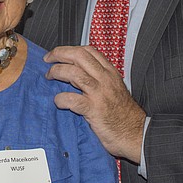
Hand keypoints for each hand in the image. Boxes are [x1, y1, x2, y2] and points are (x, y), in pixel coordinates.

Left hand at [44, 45, 145, 162]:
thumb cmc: (123, 114)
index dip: (69, 49)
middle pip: (79, 56)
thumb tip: (75, 71)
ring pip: (74, 73)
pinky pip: (72, 99)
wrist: (135, 133)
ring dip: (57, 72)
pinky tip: (58, 101)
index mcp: (110, 72)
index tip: (57, 54)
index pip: (88, 51)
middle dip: (59, 54)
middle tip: (48, 60)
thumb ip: (99, 78)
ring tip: (49, 77)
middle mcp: (105, 79)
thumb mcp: (114, 89)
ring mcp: (99, 94)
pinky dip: (61, 98)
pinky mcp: (94, 110)